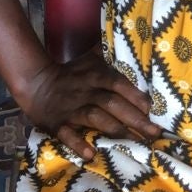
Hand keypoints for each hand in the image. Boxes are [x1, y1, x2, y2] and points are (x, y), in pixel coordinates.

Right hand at [18, 48, 156, 160]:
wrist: (36, 83)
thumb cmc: (71, 73)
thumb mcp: (90, 58)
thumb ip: (110, 52)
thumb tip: (131, 38)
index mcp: (95, 75)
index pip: (118, 84)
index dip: (135, 96)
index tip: (152, 110)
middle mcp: (86, 91)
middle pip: (112, 103)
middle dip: (135, 119)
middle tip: (154, 133)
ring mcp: (71, 108)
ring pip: (96, 118)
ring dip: (116, 131)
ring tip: (135, 143)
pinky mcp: (57, 123)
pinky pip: (67, 134)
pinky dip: (78, 144)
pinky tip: (91, 154)